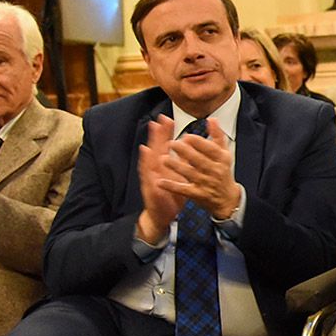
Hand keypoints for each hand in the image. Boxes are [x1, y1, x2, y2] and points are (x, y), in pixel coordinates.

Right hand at [136, 115, 185, 241]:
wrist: (163, 216)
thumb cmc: (172, 196)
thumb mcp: (180, 177)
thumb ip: (183, 163)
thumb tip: (190, 148)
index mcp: (164, 166)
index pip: (164, 147)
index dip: (166, 133)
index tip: (168, 119)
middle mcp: (156, 169)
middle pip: (156, 148)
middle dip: (157, 134)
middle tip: (158, 119)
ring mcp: (151, 177)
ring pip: (149, 158)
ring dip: (150, 144)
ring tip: (151, 131)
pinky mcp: (149, 187)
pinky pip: (147, 173)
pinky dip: (145, 162)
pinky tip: (145, 153)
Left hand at [161, 118, 241, 218]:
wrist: (227, 198)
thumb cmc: (223, 172)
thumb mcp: (224, 153)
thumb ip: (217, 136)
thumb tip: (212, 119)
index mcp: (221, 159)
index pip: (210, 149)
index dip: (198, 142)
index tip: (186, 136)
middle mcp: (215, 171)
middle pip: (199, 160)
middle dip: (185, 152)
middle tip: (172, 144)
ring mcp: (206, 183)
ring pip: (189, 173)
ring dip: (176, 166)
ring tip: (164, 159)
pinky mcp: (198, 195)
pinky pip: (183, 190)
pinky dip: (172, 186)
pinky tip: (160, 182)